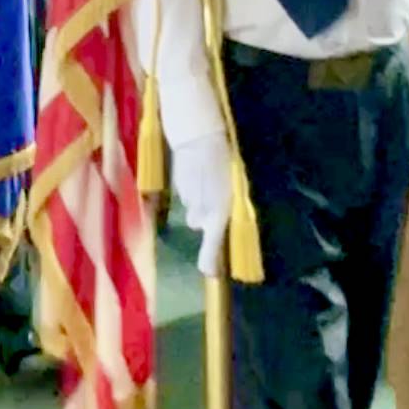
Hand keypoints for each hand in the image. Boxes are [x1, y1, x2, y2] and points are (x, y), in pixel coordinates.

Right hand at [172, 128, 233, 274]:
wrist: (197, 136)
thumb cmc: (222, 158)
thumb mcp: (232, 182)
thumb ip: (224, 204)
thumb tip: (217, 218)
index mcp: (219, 210)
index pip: (214, 243)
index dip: (210, 259)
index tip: (208, 272)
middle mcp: (202, 210)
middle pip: (198, 222)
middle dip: (203, 214)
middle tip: (211, 195)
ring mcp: (187, 199)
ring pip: (191, 207)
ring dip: (196, 199)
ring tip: (204, 177)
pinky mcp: (176, 187)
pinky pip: (184, 194)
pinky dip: (189, 188)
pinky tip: (194, 171)